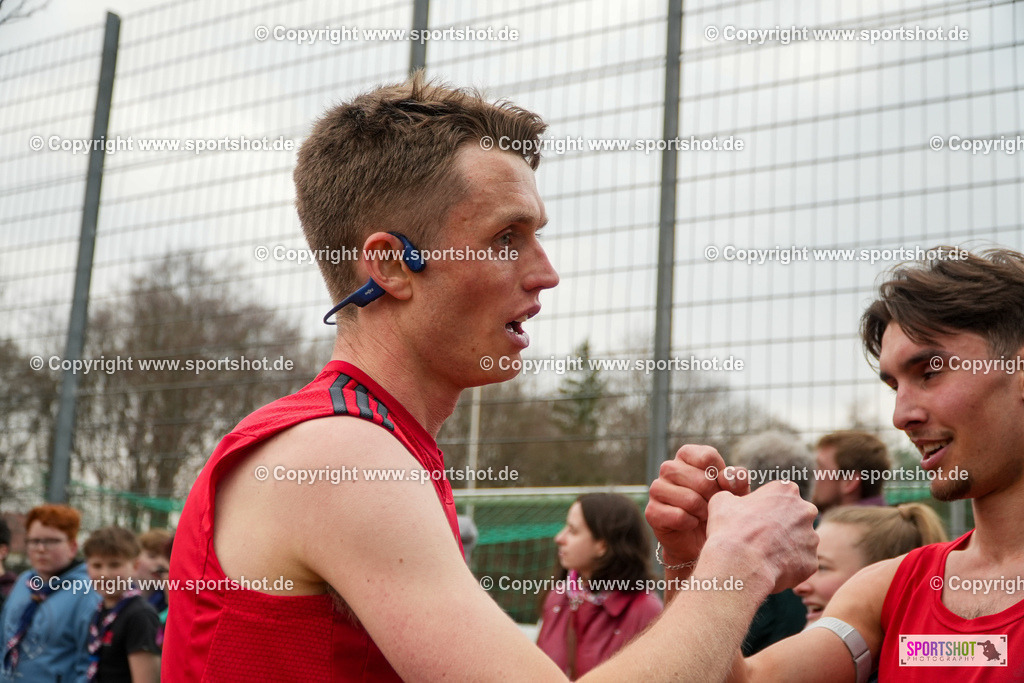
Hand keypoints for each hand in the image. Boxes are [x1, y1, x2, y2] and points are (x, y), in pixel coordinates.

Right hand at [645, 445, 747, 564]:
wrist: (702, 540)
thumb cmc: (718, 508)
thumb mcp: (735, 492)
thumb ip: (736, 479)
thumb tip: (727, 477)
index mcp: (687, 456)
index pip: (707, 457)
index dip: (721, 476)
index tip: (722, 488)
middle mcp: (669, 468)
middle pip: (701, 479)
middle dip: (714, 498)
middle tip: (714, 507)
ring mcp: (657, 489)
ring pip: (689, 499)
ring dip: (703, 512)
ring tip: (704, 515)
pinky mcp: (652, 511)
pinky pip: (678, 516)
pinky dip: (690, 523)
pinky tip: (691, 524)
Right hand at [704, 481, 817, 591]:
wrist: (739, 564)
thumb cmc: (730, 528)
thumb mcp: (722, 500)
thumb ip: (734, 496)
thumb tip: (732, 501)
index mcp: (787, 490)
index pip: (780, 496)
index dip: (765, 507)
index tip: (753, 518)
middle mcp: (805, 511)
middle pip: (795, 517)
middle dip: (782, 526)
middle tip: (759, 537)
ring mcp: (811, 538)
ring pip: (799, 541)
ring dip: (785, 546)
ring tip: (762, 556)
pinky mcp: (811, 562)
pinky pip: (799, 563)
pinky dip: (788, 566)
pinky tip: (770, 568)